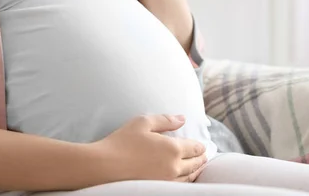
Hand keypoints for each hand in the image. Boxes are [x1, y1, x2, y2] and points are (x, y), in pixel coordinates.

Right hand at [92, 115, 208, 182]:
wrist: (105, 166)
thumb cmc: (122, 142)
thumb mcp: (142, 122)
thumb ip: (165, 120)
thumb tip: (182, 118)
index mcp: (173, 148)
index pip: (195, 148)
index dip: (200, 146)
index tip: (202, 146)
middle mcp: (174, 167)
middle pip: (196, 164)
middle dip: (201, 159)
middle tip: (203, 157)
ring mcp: (168, 181)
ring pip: (189, 177)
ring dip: (196, 171)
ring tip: (198, 168)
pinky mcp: (160, 190)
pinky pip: (180, 186)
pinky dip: (186, 181)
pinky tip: (183, 178)